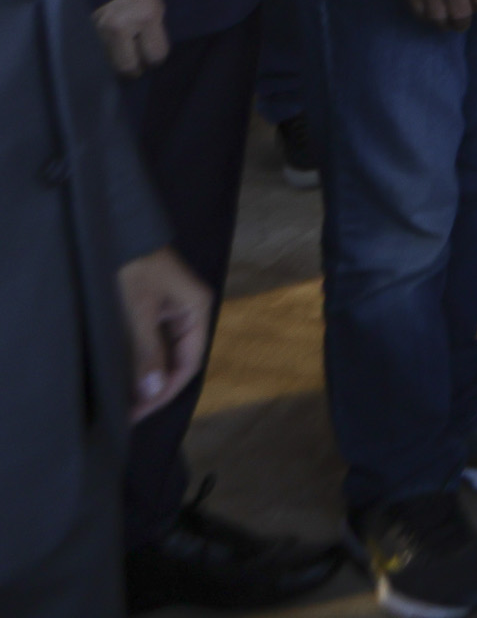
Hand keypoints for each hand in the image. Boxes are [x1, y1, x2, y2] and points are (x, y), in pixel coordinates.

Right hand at [93, 0, 168, 76]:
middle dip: (134, 69)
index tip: (154, 56)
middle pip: (128, 66)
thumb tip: (151, 45)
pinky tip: (110, 48)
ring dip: (118, 63)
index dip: (156, 58)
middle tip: (137, 65)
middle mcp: (123, 27)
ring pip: (110, 62)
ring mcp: (102, 29)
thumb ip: (154, 24)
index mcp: (147, 17)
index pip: (155, 53)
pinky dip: (105, 53)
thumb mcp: (155, 1)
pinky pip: (98, 50)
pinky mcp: (87, 29)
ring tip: (124, 56)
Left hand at [116, 247, 211, 420]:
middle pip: (179, 360)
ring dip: (147, 376)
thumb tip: (153, 390)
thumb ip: (147, 350)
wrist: (114, 228)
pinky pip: (154, 341)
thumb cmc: (129, 266)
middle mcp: (190, 310)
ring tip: (123, 399)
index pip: (188, 363)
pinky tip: (124, 373)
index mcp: (196, 309)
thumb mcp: (136, 310)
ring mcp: (172, 308)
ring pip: (166, 352)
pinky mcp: (155, 305)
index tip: (136, 414)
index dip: (164, 391)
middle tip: (127, 413)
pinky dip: (141, 360)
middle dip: (155, 388)